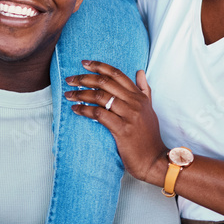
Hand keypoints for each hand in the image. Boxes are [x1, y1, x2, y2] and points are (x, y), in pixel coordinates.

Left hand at [66, 61, 168, 186]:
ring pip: (100, 97)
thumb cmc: (149, 136)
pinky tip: (75, 109)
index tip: (84, 63)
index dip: (99, 66)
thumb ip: (144, 90)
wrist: (154, 159)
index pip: (117, 74)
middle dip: (84, 78)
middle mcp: (135, 102)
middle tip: (70, 79)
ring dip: (81, 94)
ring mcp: (129, 115)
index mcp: (139, 96)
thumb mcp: (149, 109)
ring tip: (69, 94)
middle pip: (105, 82)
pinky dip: (85, 110)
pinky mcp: (122, 129)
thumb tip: (140, 71)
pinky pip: (99, 114)